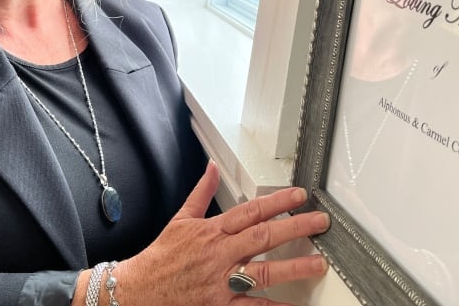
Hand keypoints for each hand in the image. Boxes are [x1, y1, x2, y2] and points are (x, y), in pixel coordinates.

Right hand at [114, 160, 329, 304]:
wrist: (138, 292)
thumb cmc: (160, 258)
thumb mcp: (179, 220)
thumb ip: (201, 194)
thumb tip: (211, 168)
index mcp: (212, 231)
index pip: (251, 211)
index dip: (277, 202)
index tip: (299, 196)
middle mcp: (220, 255)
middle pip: (264, 237)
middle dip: (295, 227)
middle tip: (320, 222)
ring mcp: (221, 282)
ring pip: (263, 272)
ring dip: (294, 267)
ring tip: (318, 263)